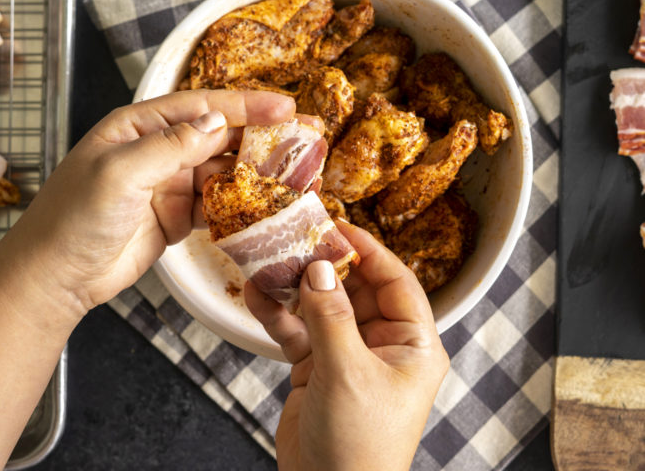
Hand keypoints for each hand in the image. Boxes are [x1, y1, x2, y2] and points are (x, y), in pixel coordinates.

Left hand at [0, 90, 294, 313]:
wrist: (57, 275)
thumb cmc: (74, 217)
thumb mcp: (120, 173)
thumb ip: (171, 146)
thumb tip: (217, 123)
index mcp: (138, 127)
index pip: (200, 107)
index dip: (245, 104)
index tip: (284, 105)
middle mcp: (157, 150)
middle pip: (218, 136)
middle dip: (260, 137)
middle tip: (304, 138)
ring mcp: (169, 184)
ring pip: (223, 172)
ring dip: (256, 174)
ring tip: (294, 175)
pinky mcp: (176, 217)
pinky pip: (217, 205)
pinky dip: (240, 206)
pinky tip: (265, 206)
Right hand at [245, 220, 448, 470]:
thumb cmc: (359, 446)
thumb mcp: (348, 372)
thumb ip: (331, 316)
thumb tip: (321, 267)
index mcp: (413, 345)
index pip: (396, 281)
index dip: (369, 250)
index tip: (338, 226)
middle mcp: (383, 345)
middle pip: (356, 289)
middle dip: (325, 264)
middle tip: (296, 236)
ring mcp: (348, 355)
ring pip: (322, 306)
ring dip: (295, 286)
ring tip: (268, 259)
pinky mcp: (318, 367)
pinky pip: (298, 330)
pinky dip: (278, 313)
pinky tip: (256, 294)